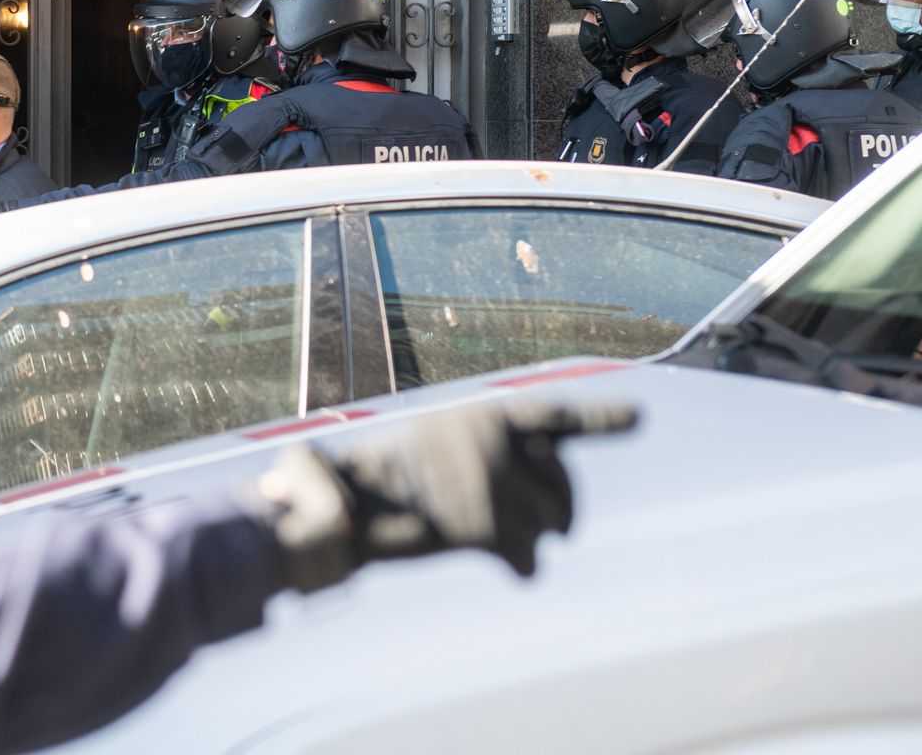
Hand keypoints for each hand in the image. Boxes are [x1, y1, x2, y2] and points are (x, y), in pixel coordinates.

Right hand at [261, 400, 636, 590]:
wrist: (346, 504)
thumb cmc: (382, 478)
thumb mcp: (436, 445)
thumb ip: (488, 458)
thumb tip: (546, 505)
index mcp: (487, 416)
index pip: (557, 417)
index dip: (601, 419)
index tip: (639, 418)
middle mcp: (499, 444)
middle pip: (564, 487)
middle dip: (562, 510)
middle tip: (552, 528)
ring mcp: (495, 483)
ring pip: (549, 526)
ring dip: (533, 540)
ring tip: (505, 542)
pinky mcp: (488, 527)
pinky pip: (529, 559)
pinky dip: (522, 568)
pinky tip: (510, 567)